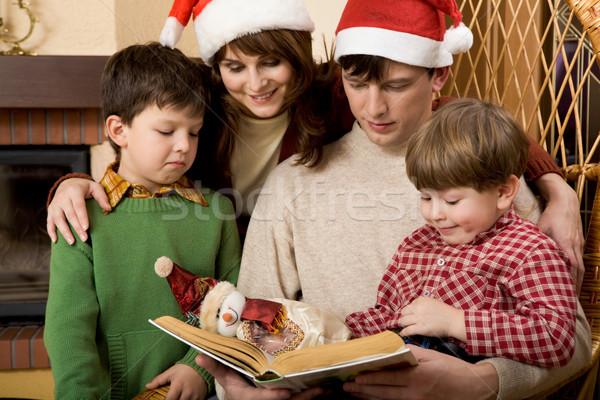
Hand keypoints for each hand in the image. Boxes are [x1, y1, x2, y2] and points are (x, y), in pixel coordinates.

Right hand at [46, 178, 109, 243]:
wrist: (67, 183)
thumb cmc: (85, 188)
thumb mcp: (95, 187)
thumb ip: (102, 197)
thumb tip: (109, 209)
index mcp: (74, 191)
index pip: (78, 206)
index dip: (82, 217)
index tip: (86, 228)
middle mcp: (63, 197)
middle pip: (70, 215)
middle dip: (76, 228)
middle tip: (84, 239)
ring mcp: (55, 204)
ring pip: (58, 219)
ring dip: (65, 232)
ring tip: (72, 242)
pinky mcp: (51, 209)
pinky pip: (49, 221)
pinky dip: (51, 231)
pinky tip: (56, 240)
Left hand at [146, 364, 206, 399]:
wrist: (201, 367)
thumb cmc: (185, 369)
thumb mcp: (171, 372)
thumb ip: (159, 380)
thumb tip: (147, 386)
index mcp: (178, 385)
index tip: (164, 399)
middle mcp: (187, 391)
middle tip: (172, 397)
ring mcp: (195, 395)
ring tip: (178, 396)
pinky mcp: (201, 398)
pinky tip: (185, 398)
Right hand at [195, 354, 326, 399]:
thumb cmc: (236, 389)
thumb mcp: (225, 379)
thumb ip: (216, 367)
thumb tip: (200, 356)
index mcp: (250, 398)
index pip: (262, 399)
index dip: (273, 398)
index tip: (285, 394)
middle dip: (304, 398)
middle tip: (321, 389)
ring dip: (315, 398)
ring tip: (330, 389)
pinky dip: (315, 397)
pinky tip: (330, 391)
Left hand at [343, 345, 497, 399]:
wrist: (472, 388)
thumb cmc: (452, 368)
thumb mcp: (431, 355)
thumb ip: (409, 352)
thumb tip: (390, 348)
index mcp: (417, 375)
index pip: (388, 377)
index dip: (370, 378)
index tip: (356, 376)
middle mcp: (415, 392)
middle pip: (384, 392)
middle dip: (363, 389)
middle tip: (347, 387)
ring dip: (369, 397)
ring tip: (355, 394)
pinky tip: (373, 399)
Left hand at [397, 297, 464, 341]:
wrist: (454, 321)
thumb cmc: (446, 313)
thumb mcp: (433, 302)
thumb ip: (423, 304)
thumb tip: (415, 309)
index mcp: (421, 300)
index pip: (410, 305)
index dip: (410, 311)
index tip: (411, 315)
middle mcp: (418, 308)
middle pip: (403, 312)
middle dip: (404, 316)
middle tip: (405, 321)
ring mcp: (418, 318)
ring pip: (402, 320)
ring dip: (402, 324)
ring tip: (403, 326)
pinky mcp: (420, 328)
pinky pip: (407, 330)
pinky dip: (403, 332)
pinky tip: (403, 334)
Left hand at [535, 173, 583, 292]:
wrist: (566, 201)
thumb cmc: (551, 214)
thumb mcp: (541, 227)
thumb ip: (535, 240)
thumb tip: (522, 252)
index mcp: (566, 244)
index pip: (570, 268)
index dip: (569, 282)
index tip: (565, 294)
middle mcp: (575, 246)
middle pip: (578, 271)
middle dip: (575, 286)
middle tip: (569, 300)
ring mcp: (579, 244)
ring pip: (581, 266)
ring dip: (577, 279)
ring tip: (572, 293)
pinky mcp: (579, 241)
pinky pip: (580, 259)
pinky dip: (578, 270)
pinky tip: (573, 276)